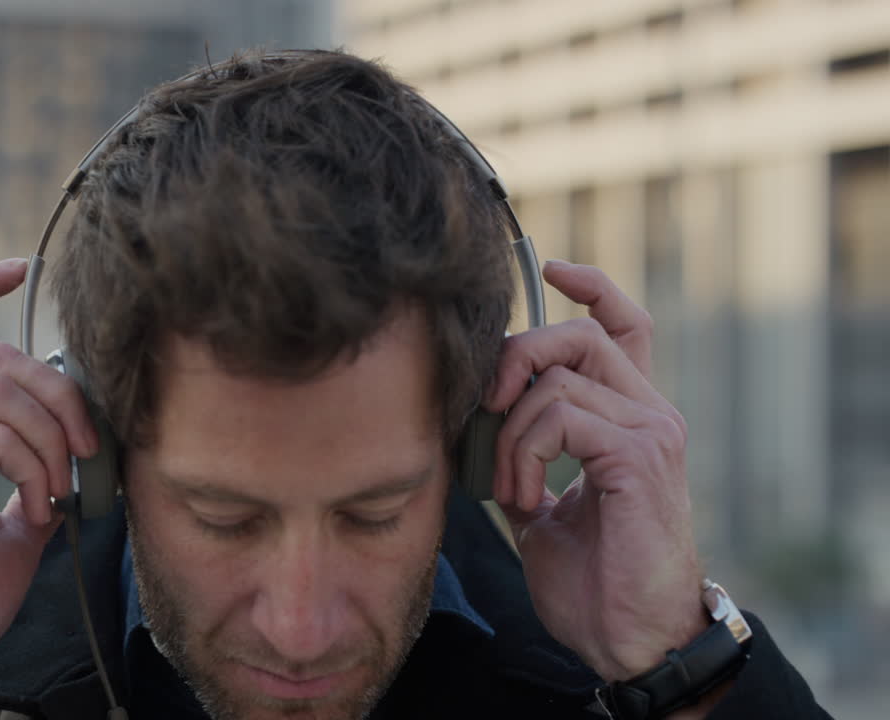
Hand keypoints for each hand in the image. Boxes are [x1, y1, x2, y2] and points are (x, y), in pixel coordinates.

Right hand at [0, 259, 97, 718]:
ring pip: (4, 387)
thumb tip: (82, 452)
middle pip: (2, 356)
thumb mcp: (8, 522)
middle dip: (65, 396)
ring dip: (54, 439)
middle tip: (88, 450)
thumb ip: (34, 474)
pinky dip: (36, 471)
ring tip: (59, 491)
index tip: (19, 267)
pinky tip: (39, 509)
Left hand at [485, 260, 706, 682]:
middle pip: (580, 333)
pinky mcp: (640, 457)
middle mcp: (649, 413)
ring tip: (507, 485)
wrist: (629, 640)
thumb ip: (522, 457)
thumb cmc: (592, 580)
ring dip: (510, 430)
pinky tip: (520, 494)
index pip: (624, 326)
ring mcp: (651, 431)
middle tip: (486, 409)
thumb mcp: (541, 508)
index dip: (591, 287)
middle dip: (516, 355)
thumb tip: (475, 428)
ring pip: (560, 375)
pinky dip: (523, 450)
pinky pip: (561, 416)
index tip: (552, 266)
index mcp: (628, 418)